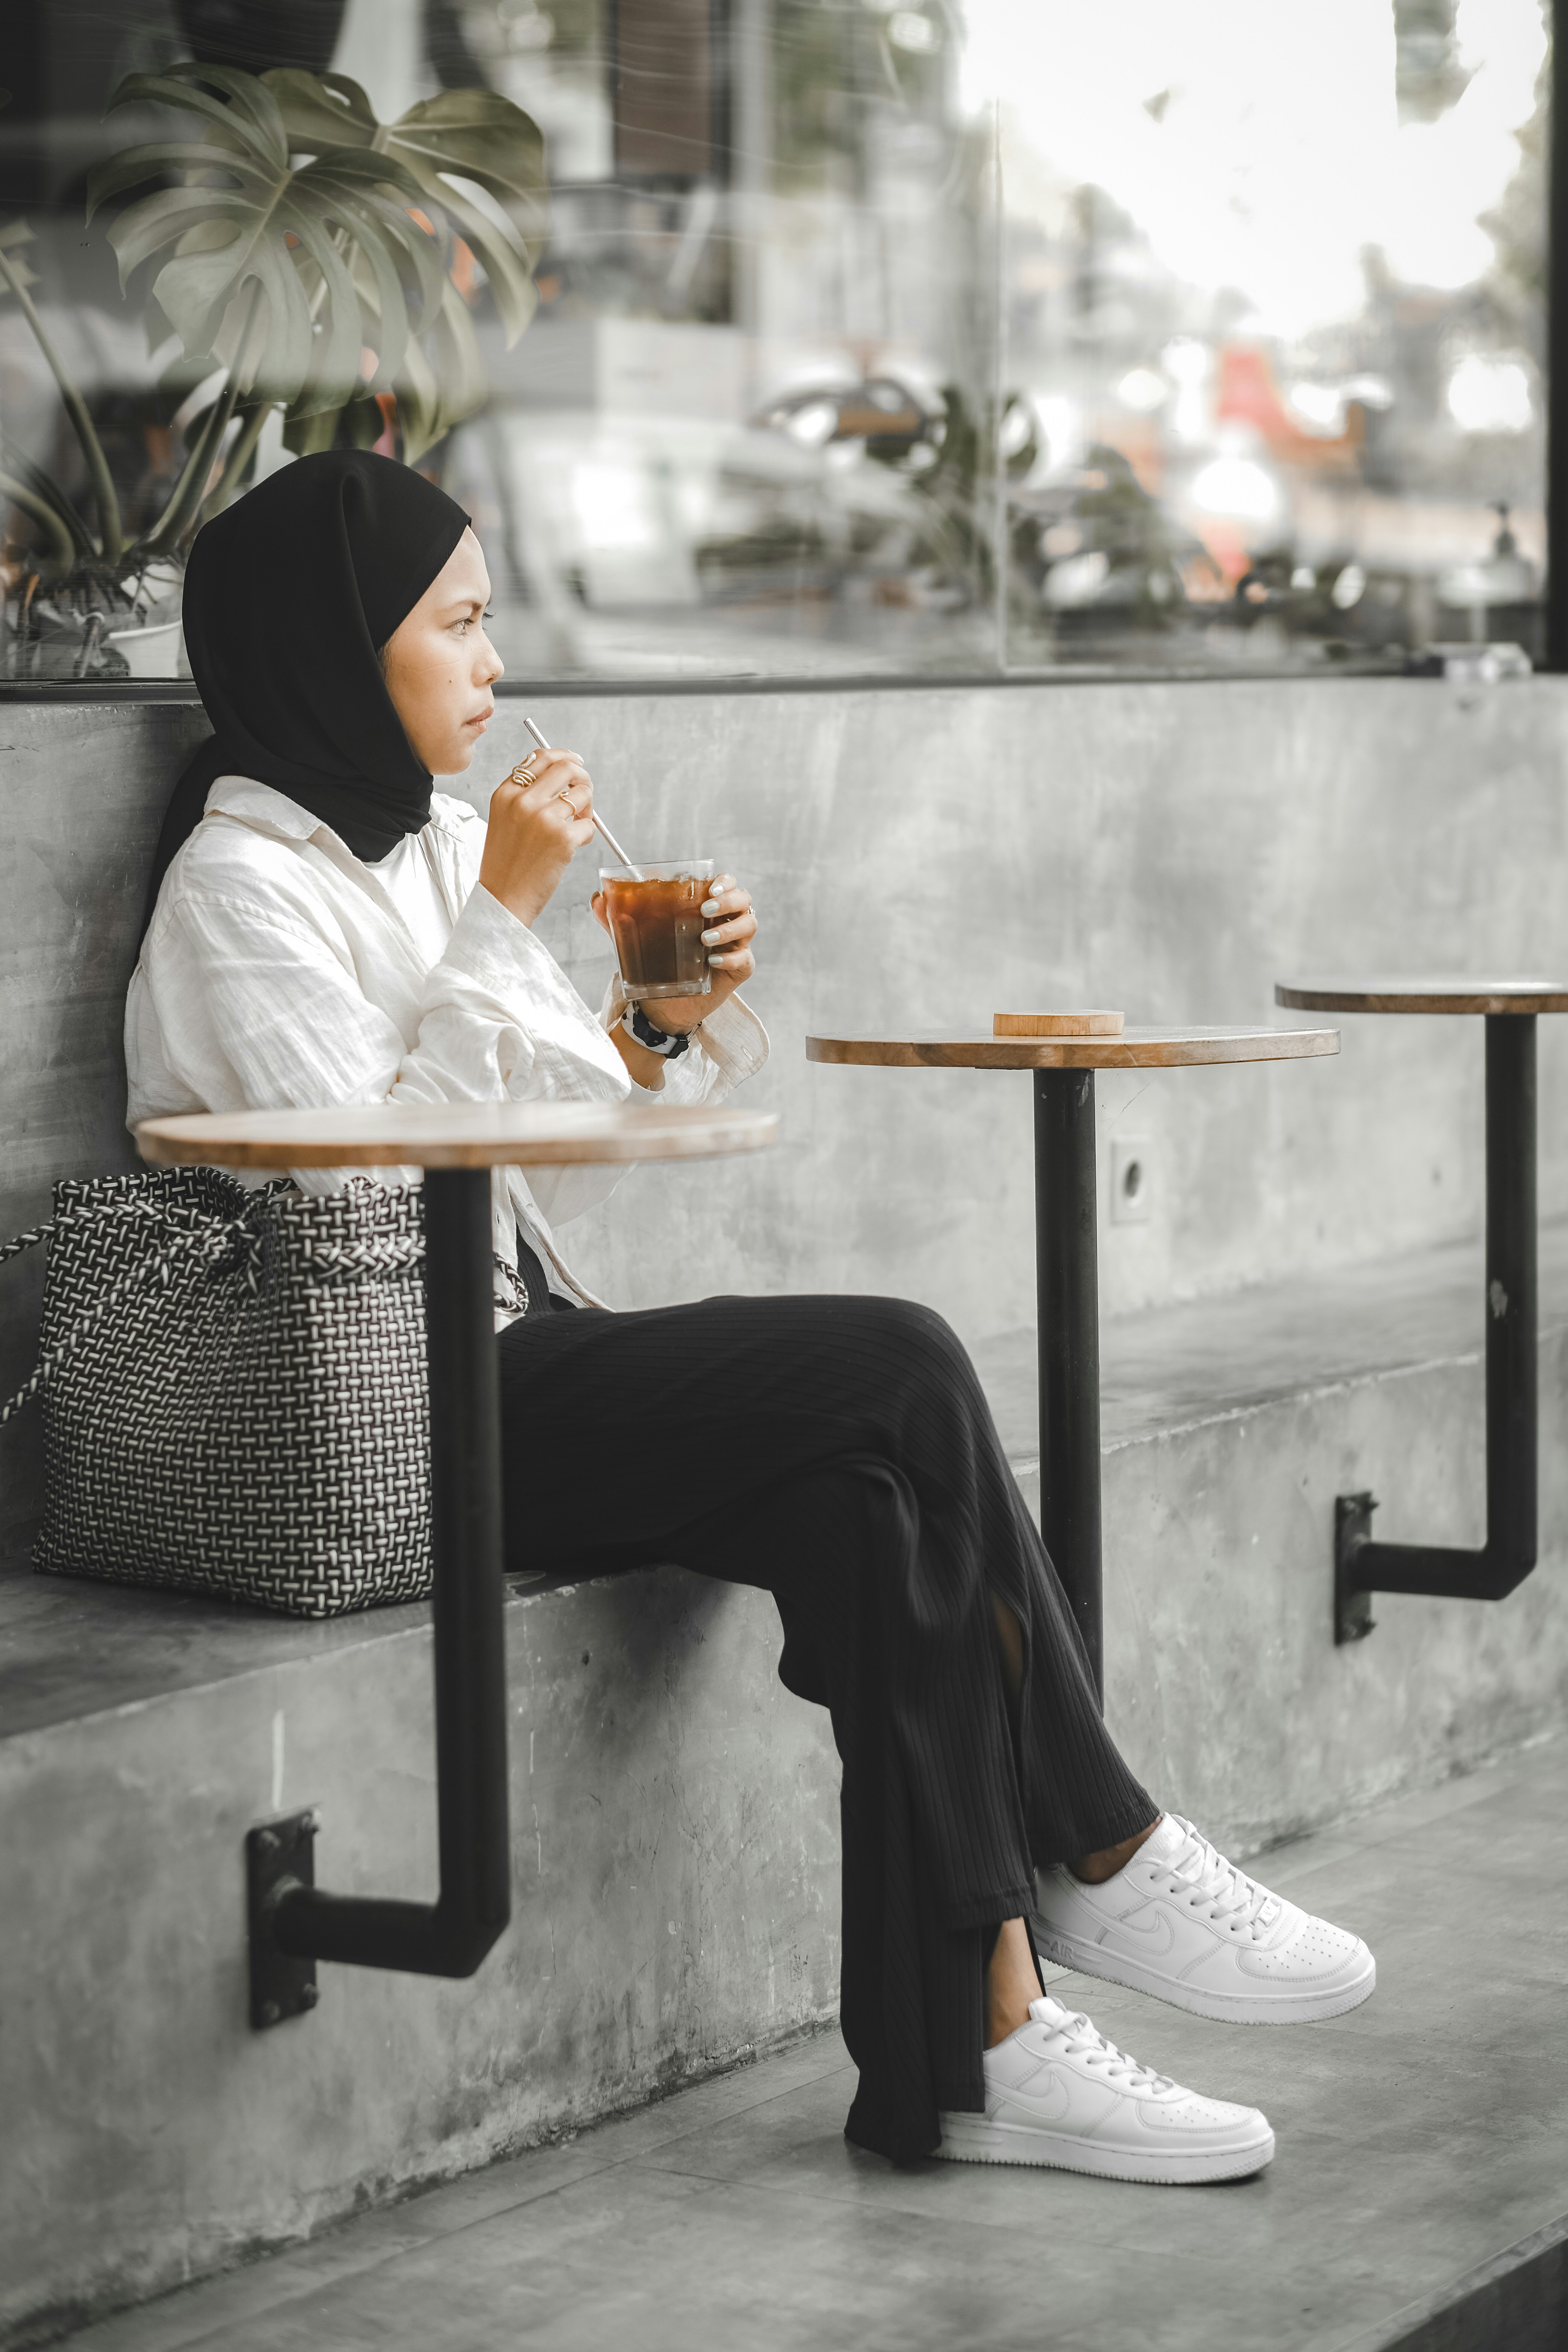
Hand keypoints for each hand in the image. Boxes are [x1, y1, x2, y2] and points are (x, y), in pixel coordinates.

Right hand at [479, 749, 595, 927]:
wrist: (503, 899)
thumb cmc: (506, 864)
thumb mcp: (503, 820)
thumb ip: (524, 796)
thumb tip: (561, 777)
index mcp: (505, 793)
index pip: (540, 758)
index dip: (563, 757)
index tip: (575, 764)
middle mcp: (522, 800)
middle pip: (565, 767)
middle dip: (582, 777)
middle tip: (585, 793)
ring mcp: (543, 818)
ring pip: (583, 793)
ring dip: (587, 808)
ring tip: (576, 825)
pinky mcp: (563, 838)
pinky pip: (589, 824)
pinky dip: (587, 834)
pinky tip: (574, 845)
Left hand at [589, 871, 757, 1033]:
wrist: (661, 1006)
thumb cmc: (657, 966)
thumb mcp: (635, 940)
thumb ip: (617, 919)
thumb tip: (597, 897)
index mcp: (708, 909)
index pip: (728, 884)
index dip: (725, 881)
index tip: (709, 887)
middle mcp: (726, 923)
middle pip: (744, 900)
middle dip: (729, 900)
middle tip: (706, 908)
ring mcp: (735, 946)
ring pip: (749, 925)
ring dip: (728, 928)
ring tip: (703, 938)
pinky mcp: (739, 970)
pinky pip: (744, 959)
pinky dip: (731, 957)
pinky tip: (711, 962)